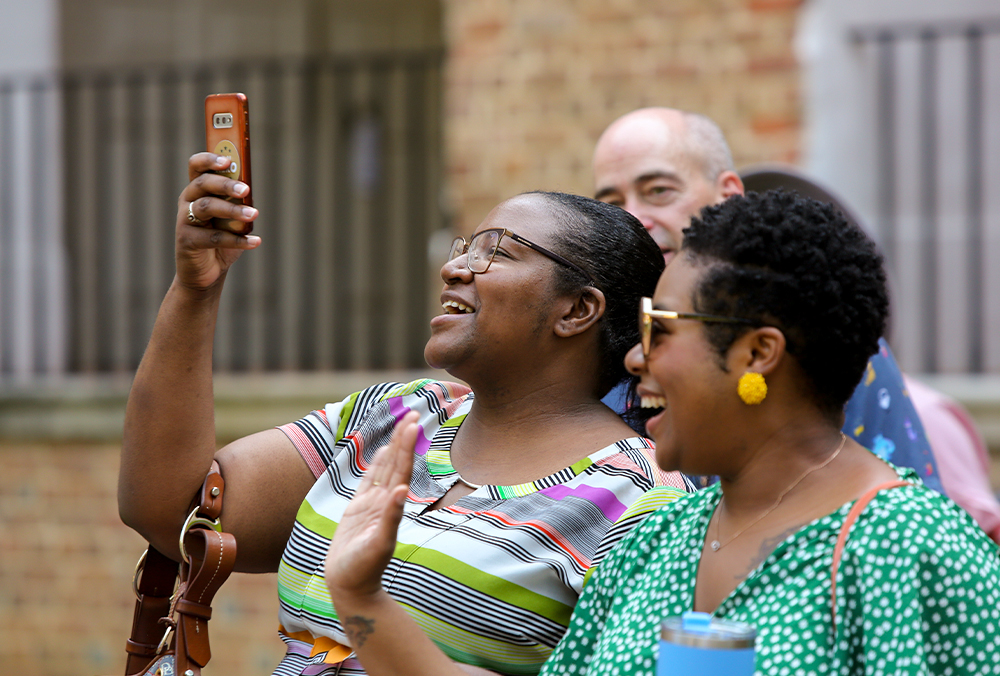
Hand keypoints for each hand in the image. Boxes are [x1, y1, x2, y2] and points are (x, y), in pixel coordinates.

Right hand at [175, 152, 259, 290]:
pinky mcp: (186, 241)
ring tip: (253, 214)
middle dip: (225, 184)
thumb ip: (238, 203)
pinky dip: (237, 240)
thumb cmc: (220, 240)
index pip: (197, 167)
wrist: (206, 273)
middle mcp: (187, 201)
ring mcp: (185, 220)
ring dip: (232, 210)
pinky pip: (214, 237)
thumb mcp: (231, 219)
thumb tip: (250, 192)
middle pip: (202, 184)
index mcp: (197, 190)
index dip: (209, 160)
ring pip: (206, 207)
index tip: (227, 160)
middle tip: (245, 190)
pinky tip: (255, 241)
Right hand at [325, 411, 418, 601]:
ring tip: (401, 425)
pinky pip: (368, 482)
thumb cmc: (364, 569)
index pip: (402, 468)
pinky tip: (381, 453)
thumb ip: (390, 517)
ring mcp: (371, 505)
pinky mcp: (358, 511)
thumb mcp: (379, 544)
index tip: (413, 423)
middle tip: (412, 413)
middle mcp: (384, 501)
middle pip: (396, 463)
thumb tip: (402, 490)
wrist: (351, 587)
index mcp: (391, 505)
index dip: (407, 445)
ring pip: (384, 469)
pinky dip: (375, 465)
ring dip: (393, 447)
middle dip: (404, 439)